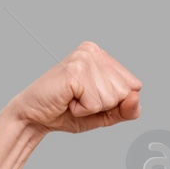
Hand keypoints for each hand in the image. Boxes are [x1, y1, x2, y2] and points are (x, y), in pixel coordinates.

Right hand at [6, 41, 140, 134]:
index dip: (116, 102)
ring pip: (112, 98)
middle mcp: (94, 51)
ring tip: (72, 99)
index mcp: (103, 56)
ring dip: (91, 108)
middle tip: (79, 99)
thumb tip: (135, 96)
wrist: (34, 117)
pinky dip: (82, 110)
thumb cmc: (67, 113)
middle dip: (104, 105)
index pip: (135, 86)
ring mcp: (85, 58)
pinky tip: (67, 100)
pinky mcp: (76, 70)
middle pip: (125, 92)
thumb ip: (126, 110)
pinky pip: (96, 103)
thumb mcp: (105, 114)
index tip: (91, 98)